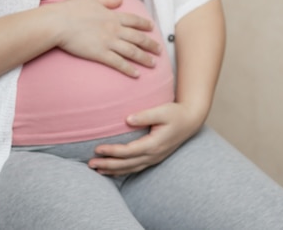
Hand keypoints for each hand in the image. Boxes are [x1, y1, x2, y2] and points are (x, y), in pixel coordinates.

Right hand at [52, 0, 160, 76]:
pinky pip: (119, 63)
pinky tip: (137, 74)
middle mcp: (115, 29)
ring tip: (153, 64)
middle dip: (151, 45)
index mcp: (113, 16)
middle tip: (160, 51)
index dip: (145, 25)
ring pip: (132, 52)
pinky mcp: (100, 54)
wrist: (58, 23)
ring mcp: (109, 42)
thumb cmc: (71, 10)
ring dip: (145, 58)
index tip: (152, 28)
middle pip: (138, 38)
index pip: (135, 21)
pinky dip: (129, 69)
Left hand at [88, 101, 205, 175]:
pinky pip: (137, 167)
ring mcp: (155, 158)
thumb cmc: (176, 113)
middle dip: (108, 164)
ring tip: (97, 170)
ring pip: (131, 168)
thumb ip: (145, 115)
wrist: (191, 120)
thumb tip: (127, 119)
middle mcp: (154, 154)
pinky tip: (113, 171)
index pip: (128, 151)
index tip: (97, 148)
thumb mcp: (163, 111)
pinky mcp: (155, 157)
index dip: (112, 152)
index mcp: (154, 144)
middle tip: (90, 163)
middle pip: (127, 164)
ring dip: (113, 170)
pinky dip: (124, 170)